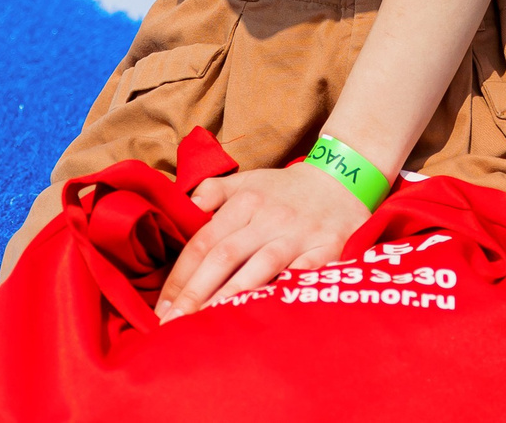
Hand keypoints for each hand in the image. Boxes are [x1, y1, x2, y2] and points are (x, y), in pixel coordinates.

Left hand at [156, 162, 369, 317]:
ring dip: (230, 296)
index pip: (204, 241)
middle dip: (195, 293)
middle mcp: (270, 216)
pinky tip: (260, 314)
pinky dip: (281, 292)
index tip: (162, 306)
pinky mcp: (327, 248)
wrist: (343, 180)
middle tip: (172, 325)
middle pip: (224, 256)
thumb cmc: (286, 190)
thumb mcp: (248, 180)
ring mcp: (299, 234)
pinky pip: (300, 274)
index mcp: (246, 200)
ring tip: (205, 324)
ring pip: (259, 266)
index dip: (181, 275)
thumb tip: (186, 206)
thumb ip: (213, 191)